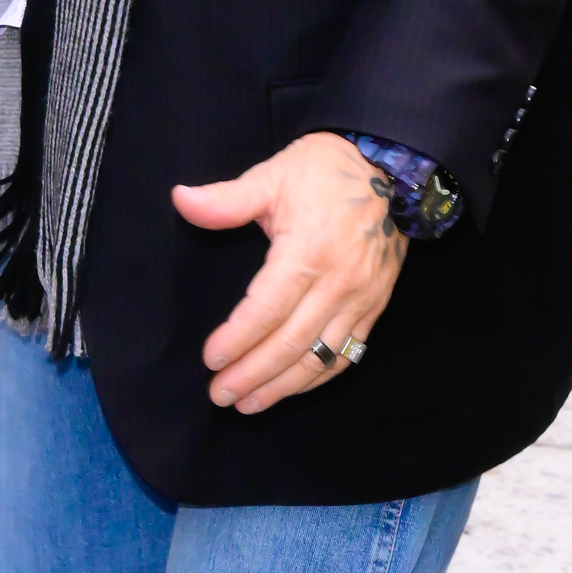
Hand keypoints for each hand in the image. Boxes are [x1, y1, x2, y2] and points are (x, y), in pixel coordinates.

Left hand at [174, 131, 406, 412]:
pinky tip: (291, 388)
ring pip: (321, 357)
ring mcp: (361, 299)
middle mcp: (338, 283)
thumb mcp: (272, 176)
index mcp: (308, 252)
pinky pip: (347, 354)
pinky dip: (318, 377)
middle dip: (253, 375)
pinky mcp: (375, 307)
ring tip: (247, 404)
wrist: (390, 168)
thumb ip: (226, 199)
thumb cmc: (324, 172)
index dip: (238, 338)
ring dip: (283, 386)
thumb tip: (181, 199)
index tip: (211, 359)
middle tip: (219, 395)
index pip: (267, 310)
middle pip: (292, 343)